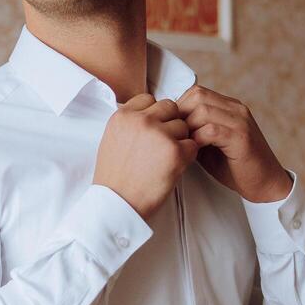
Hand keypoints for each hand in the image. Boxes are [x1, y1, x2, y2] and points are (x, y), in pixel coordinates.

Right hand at [93, 93, 199, 220]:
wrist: (117, 205)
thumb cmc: (115, 178)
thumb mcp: (112, 140)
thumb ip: (130, 124)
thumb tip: (149, 113)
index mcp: (123, 116)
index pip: (149, 99)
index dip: (155, 115)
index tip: (152, 131)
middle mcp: (140, 120)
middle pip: (170, 107)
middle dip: (170, 124)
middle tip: (163, 146)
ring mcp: (159, 134)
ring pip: (183, 125)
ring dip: (180, 141)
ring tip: (165, 160)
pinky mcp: (175, 151)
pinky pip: (193, 145)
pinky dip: (187, 157)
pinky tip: (172, 168)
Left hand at [174, 83, 291, 202]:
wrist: (265, 184)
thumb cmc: (235, 166)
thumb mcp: (210, 143)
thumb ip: (194, 130)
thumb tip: (169, 126)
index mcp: (229, 107)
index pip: (196, 92)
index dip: (180, 107)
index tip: (174, 127)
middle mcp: (236, 109)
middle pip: (197, 96)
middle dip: (181, 115)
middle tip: (177, 136)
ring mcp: (240, 122)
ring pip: (202, 110)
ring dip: (188, 128)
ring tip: (186, 144)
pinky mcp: (241, 138)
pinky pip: (211, 130)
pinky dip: (198, 139)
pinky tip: (196, 151)